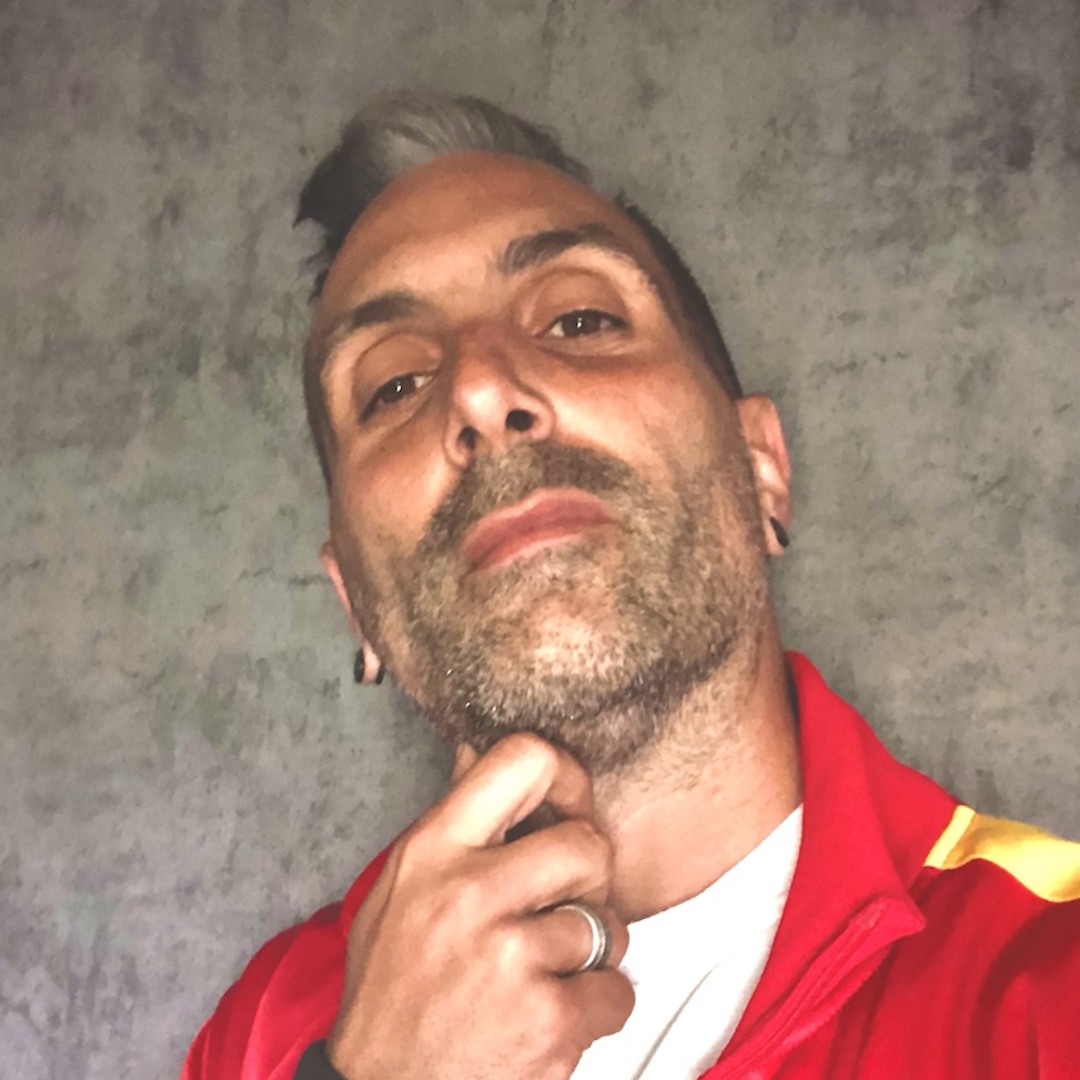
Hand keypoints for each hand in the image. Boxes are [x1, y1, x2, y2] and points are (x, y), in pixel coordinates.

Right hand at [326, 733, 633, 1079]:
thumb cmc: (393, 987)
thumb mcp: (399, 889)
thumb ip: (450, 823)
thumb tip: (476, 749)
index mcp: (433, 849)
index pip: (522, 759)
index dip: (566, 775)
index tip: (570, 804)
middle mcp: (471, 892)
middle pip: (588, 844)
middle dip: (589, 880)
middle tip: (560, 908)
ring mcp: (511, 956)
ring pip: (607, 925)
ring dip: (590, 954)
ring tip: (543, 974)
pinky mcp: (546, 1020)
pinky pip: (616, 991)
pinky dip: (596, 1010)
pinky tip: (550, 1016)